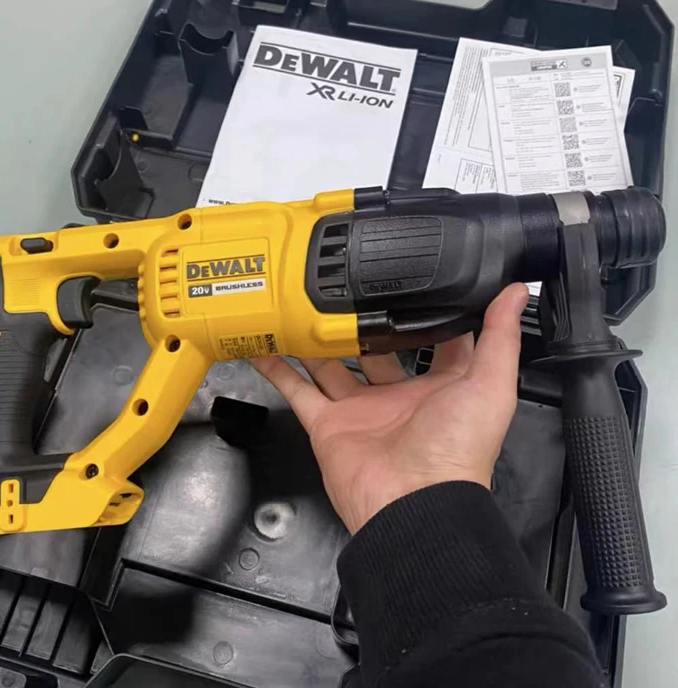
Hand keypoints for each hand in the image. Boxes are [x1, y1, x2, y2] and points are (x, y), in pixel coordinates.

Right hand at [252, 284, 528, 532]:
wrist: (412, 504)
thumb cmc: (458, 451)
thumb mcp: (490, 384)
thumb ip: (499, 336)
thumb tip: (516, 290)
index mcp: (438, 386)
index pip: (431, 340)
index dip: (422, 310)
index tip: (409, 277)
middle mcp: (397, 396)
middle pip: (373, 349)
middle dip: (361, 321)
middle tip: (344, 284)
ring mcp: (359, 409)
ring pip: (331, 365)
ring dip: (315, 339)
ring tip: (298, 303)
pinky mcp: (328, 424)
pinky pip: (298, 391)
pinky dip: (279, 369)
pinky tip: (265, 344)